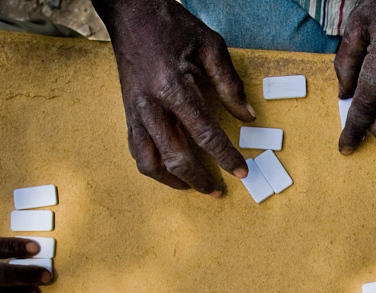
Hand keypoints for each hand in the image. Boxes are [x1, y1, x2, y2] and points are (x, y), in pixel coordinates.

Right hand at [95, 0, 254, 194]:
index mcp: (173, 87)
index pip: (205, 133)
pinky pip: (137, 151)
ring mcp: (136, 112)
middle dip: (199, 179)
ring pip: (150, 162)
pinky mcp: (128, 114)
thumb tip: (248, 116)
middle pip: (176, 157)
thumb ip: (230, 83)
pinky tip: (169, 171)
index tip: (241, 171)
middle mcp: (151, 105)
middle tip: (217, 191)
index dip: (225, 156)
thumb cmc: (173, 27)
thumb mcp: (210, 46)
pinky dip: (153, 167)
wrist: (132, 13)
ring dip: (172, 181)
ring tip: (192, 187)